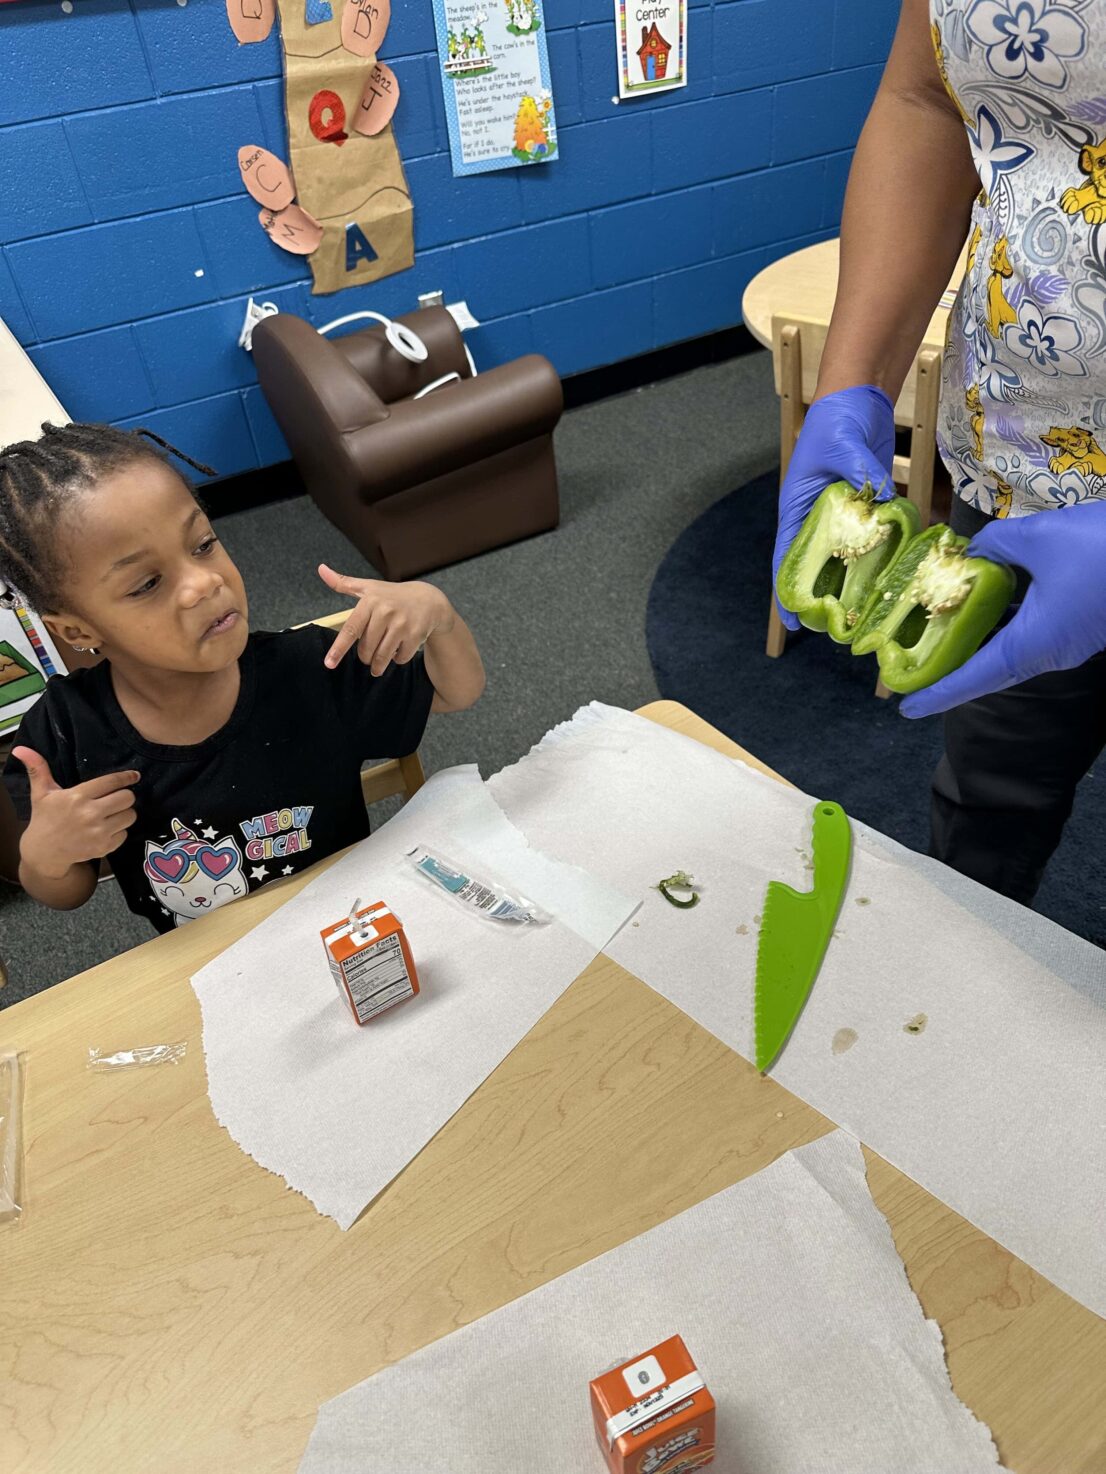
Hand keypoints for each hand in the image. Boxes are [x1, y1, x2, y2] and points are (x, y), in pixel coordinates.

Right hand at [13, 747, 138, 875]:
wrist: (44, 852)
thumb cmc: (45, 819)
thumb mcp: (41, 793)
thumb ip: (38, 769)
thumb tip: (19, 749)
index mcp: (77, 796)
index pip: (112, 782)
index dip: (126, 777)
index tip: (134, 776)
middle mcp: (90, 813)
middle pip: (127, 798)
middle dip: (125, 796)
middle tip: (117, 798)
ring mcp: (98, 832)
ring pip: (130, 816)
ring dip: (124, 813)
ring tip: (112, 814)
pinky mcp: (104, 847)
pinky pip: (125, 834)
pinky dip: (119, 831)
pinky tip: (106, 829)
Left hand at [318, 565, 452, 675]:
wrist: (428, 599)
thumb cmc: (392, 595)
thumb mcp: (368, 587)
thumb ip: (343, 583)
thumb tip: (321, 569)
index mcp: (370, 602)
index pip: (351, 629)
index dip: (339, 649)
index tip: (329, 664)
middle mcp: (385, 612)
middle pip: (366, 648)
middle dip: (365, 657)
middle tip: (367, 657)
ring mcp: (402, 624)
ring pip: (382, 656)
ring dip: (378, 665)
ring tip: (377, 666)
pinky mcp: (416, 635)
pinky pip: (400, 658)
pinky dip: (397, 660)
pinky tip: (398, 651)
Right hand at [772, 385, 895, 630]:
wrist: (858, 398)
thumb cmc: (837, 419)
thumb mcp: (844, 445)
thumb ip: (859, 473)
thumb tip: (880, 500)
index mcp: (796, 508)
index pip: (787, 558)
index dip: (788, 593)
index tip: (794, 623)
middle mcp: (816, 518)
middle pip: (814, 566)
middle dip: (821, 598)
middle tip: (837, 629)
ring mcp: (842, 516)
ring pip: (843, 558)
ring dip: (851, 583)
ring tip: (863, 613)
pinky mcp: (865, 509)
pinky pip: (870, 540)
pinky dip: (878, 558)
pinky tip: (892, 577)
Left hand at [901, 501, 1105, 717]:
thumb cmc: (1105, 547)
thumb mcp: (1039, 537)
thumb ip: (996, 544)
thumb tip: (974, 550)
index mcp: (1033, 644)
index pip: (973, 678)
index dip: (937, 693)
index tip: (905, 707)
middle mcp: (1049, 653)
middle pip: (988, 671)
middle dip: (949, 671)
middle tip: (911, 667)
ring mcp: (1068, 643)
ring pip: (1010, 651)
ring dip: (976, 645)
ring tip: (936, 635)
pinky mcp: (1081, 627)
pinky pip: (1031, 634)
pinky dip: (1003, 625)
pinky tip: (984, 604)